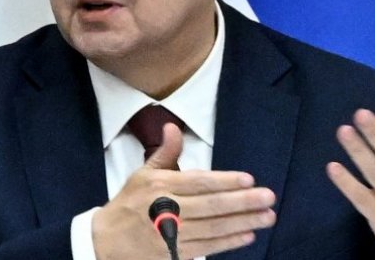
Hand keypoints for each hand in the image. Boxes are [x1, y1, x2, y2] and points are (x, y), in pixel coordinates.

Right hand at [92, 123, 275, 258]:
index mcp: (159, 186)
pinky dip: (228, 242)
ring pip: (213, 228)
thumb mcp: (143, 173)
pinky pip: (207, 248)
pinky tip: (247, 235)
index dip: (225, 181)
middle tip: (268, 197)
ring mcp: (170, 235)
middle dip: (242, 202)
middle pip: (210, 206)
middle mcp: (166, 210)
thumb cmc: (129, 203)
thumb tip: (173, 127)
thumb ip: (165, 153)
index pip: (198, 182)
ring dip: (243, 222)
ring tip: (267, 216)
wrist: (106, 242)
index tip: (249, 179)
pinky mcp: (174, 255)